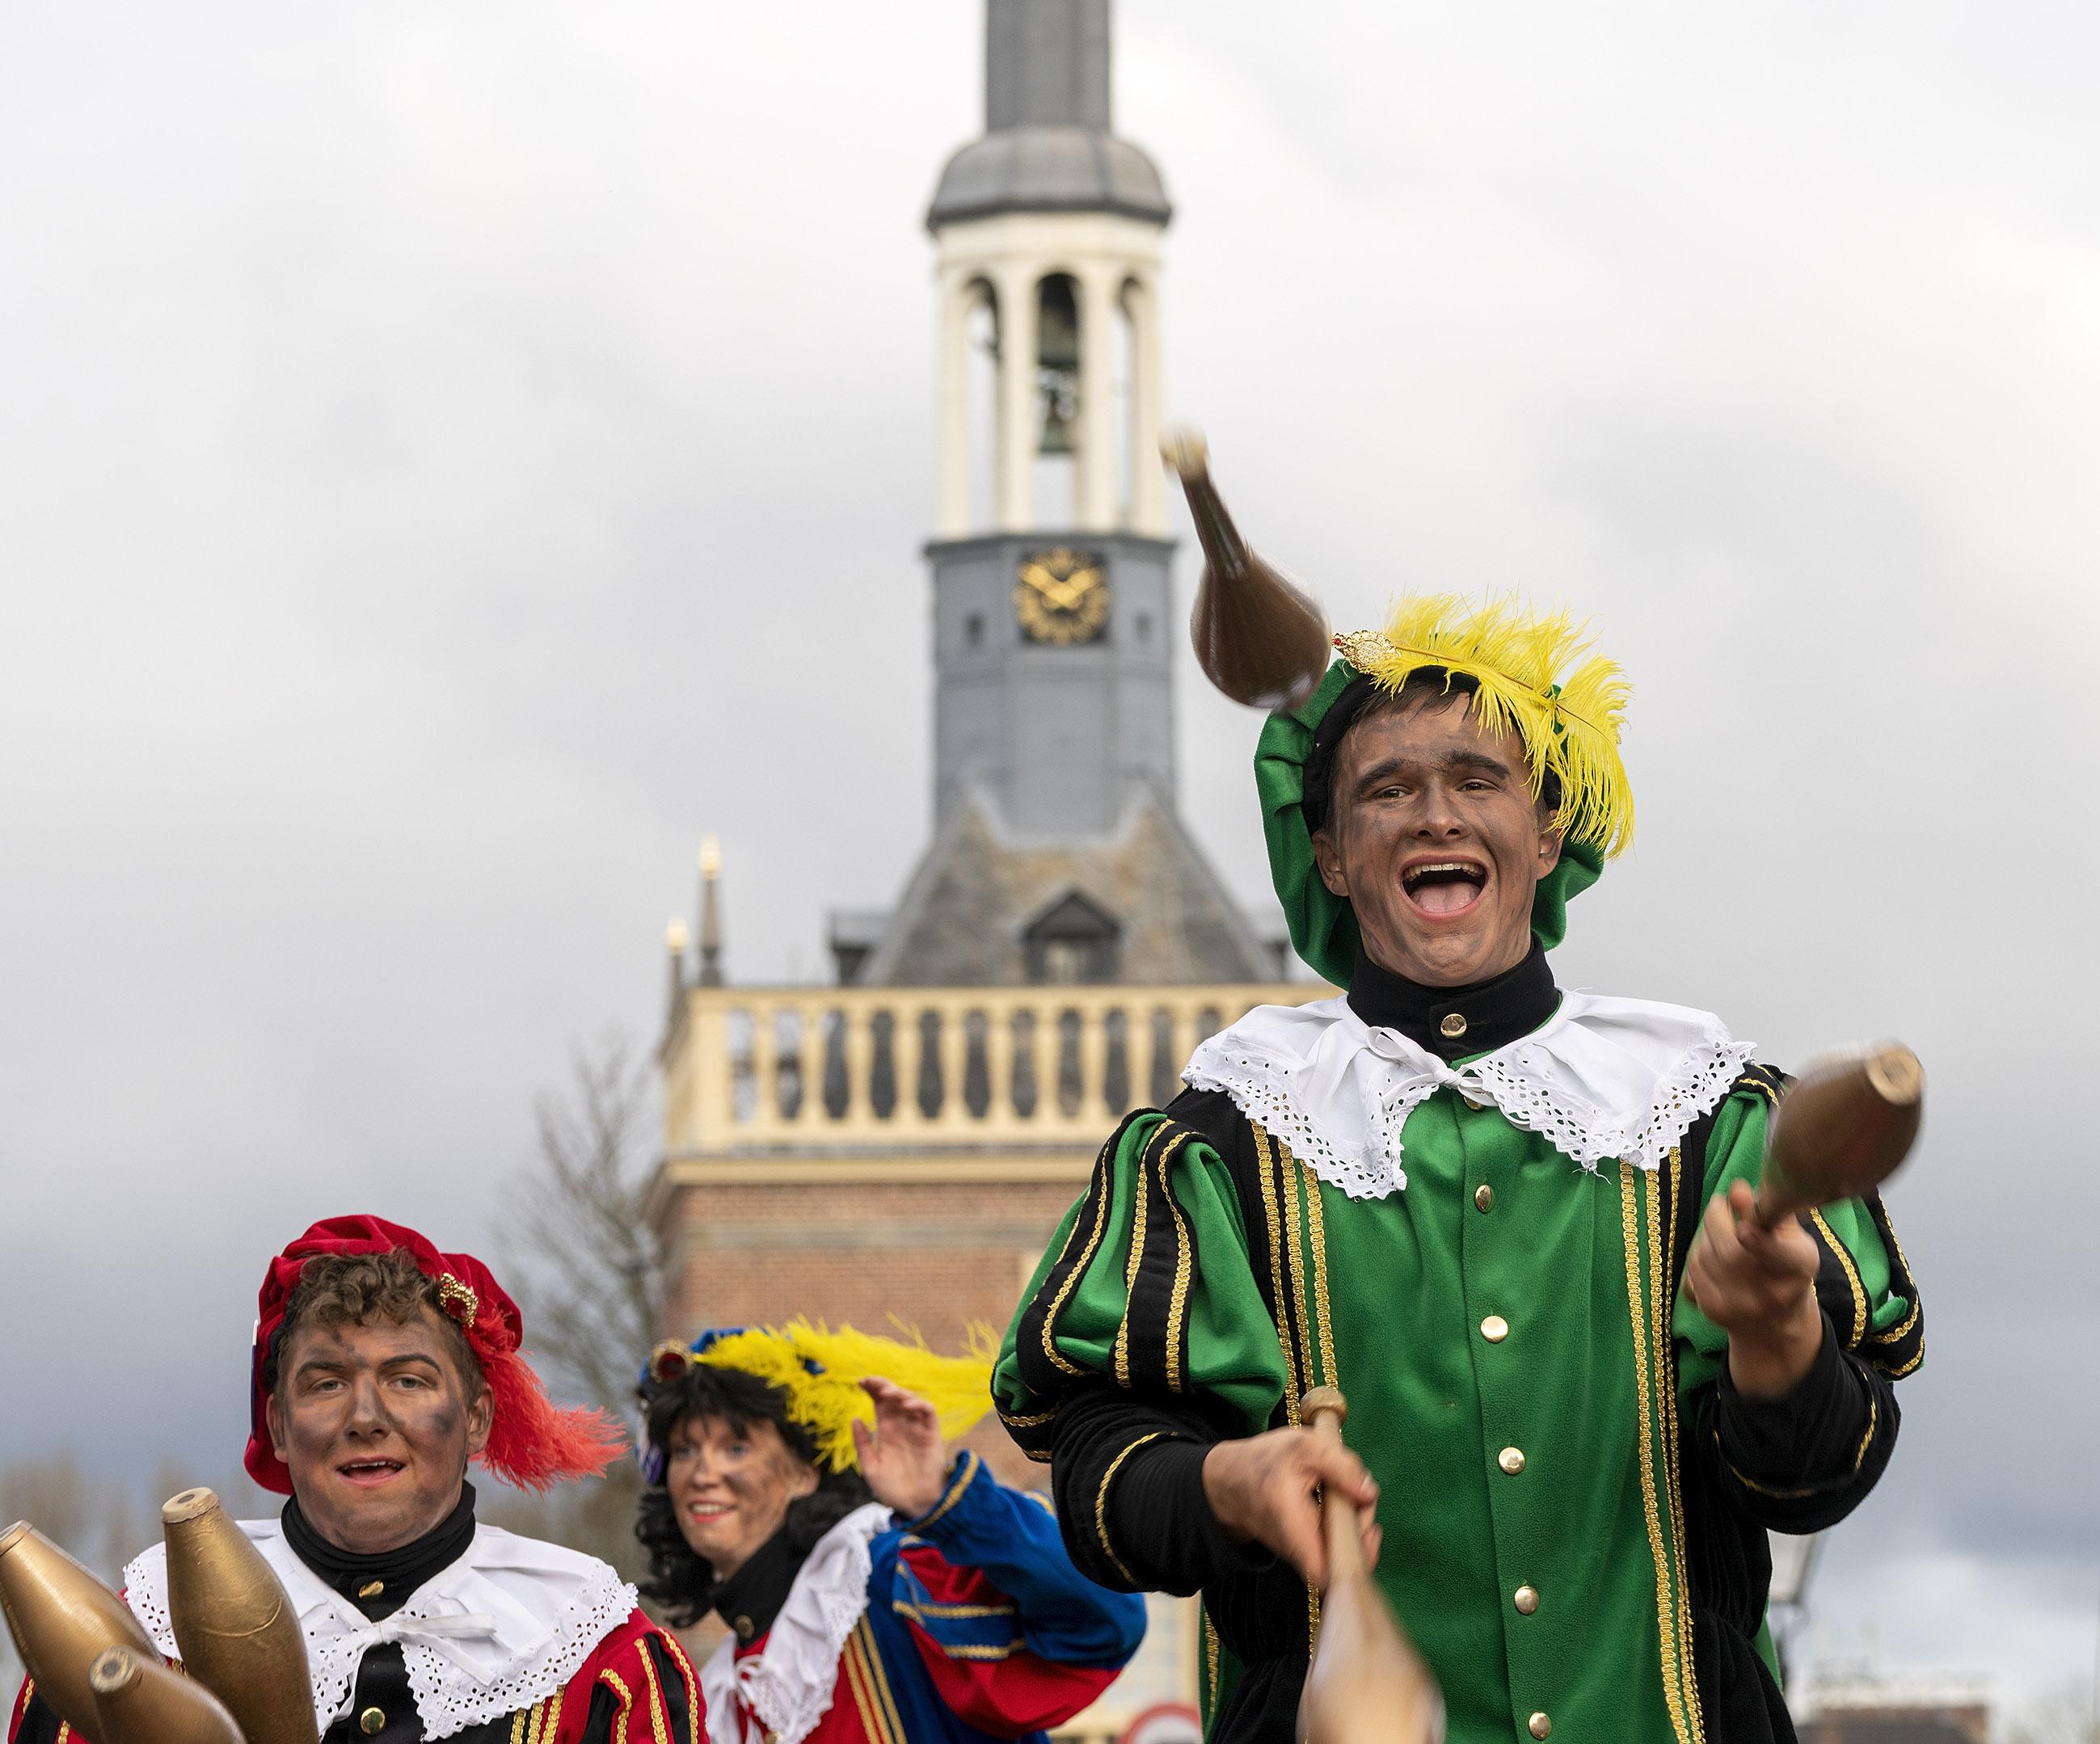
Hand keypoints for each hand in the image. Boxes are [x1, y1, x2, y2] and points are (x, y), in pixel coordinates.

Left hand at [852, 1378, 950, 1518]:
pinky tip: (907, 1405)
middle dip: (883, 1385)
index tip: (861, 1382)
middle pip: (894, 1397)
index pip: (880, 1403)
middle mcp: (902, 1426)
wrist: (914, 1505)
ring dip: (900, 1393)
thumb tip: (855, 1419)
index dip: (873, 1390)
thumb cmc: (892, 1488)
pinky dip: (919, 1404)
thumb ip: (863, 1444)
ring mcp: (917, 1428)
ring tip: (887, 1393)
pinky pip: (928, 1412)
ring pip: (911, 1400)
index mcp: (886, 1431)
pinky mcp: (931, 1434)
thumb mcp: (871, 1467)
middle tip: (872, 1381)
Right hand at [1201, 1427, 1380, 1589]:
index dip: (1354, 1562)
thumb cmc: (1265, 1461)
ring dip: (1355, 1531)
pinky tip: (1349, 1506)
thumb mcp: (1304, 1446)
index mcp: (1293, 1525)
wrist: (1230, 1480)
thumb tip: (1370, 1493)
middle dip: (1362, 1533)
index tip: (1368, 1531)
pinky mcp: (1302, 1550)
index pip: (1326, 1573)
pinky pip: (1330, 1550)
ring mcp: (1299, 1553)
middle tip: (1364, 1499)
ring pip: (1337, 1557)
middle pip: (1340, 1564)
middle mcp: (1296, 1550)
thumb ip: (1341, 1466)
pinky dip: (1345, 1531)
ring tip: (1357, 1499)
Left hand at [1682, 1179, 1823, 1398]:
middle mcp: (1771, 1294)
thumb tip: (1737, 1190)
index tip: (1744, 1229)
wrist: (1774, 1320)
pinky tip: (1713, 1252)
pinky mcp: (1714, 1310)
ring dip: (1706, 1235)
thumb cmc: (1783, 1263)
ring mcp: (1740, 1306)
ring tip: (1721, 1232)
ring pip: (1705, 1254)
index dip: (1760, 1243)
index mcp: (1798, 1268)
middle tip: (1720, 1204)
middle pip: (1730, 1251)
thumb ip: (1765, 1209)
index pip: (1780, 1256)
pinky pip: (1692, 1268)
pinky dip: (1698, 1252)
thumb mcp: (1788, 1235)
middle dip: (1717, 1217)